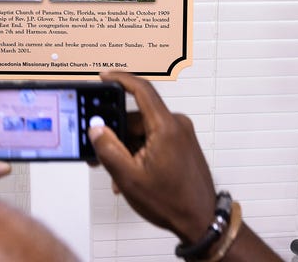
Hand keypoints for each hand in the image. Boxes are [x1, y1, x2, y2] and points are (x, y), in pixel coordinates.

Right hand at [88, 71, 214, 243]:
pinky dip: (139, 153)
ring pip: (142, 132)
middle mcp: (176, 125)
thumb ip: (108, 149)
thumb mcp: (129, 177)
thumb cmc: (173, 203)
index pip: (142, 89)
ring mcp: (180, 135)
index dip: (120, 79)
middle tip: (98, 151)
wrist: (201, 222)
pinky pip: (153, 140)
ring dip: (126, 149)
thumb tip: (96, 129)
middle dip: (116, 134)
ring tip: (117, 174)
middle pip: (136, 118)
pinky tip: (130, 174)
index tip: (104, 76)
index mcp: (166, 127)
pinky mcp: (181, 145)